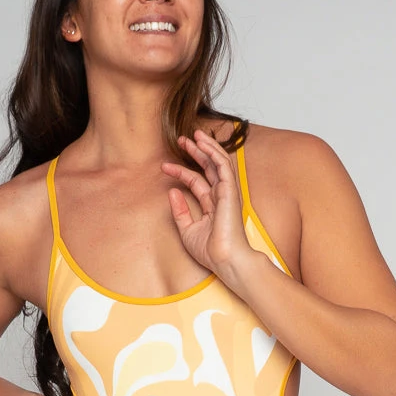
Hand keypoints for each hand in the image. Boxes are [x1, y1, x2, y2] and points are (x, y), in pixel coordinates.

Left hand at [161, 129, 258, 285]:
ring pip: (217, 162)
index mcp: (212, 205)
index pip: (196, 181)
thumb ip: (180, 212)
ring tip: (192, 135)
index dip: (180, 172)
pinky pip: (223, 165)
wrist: (225, 260)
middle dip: (195, 152)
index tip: (164, 167)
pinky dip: (213, 152)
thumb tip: (172, 192)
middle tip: (181, 140)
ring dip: (205, 147)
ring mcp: (227, 192)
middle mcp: (221, 196)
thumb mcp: (187, 231)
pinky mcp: (230, 190)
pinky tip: (202, 143)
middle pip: (208, 168)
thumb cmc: (211, 251)